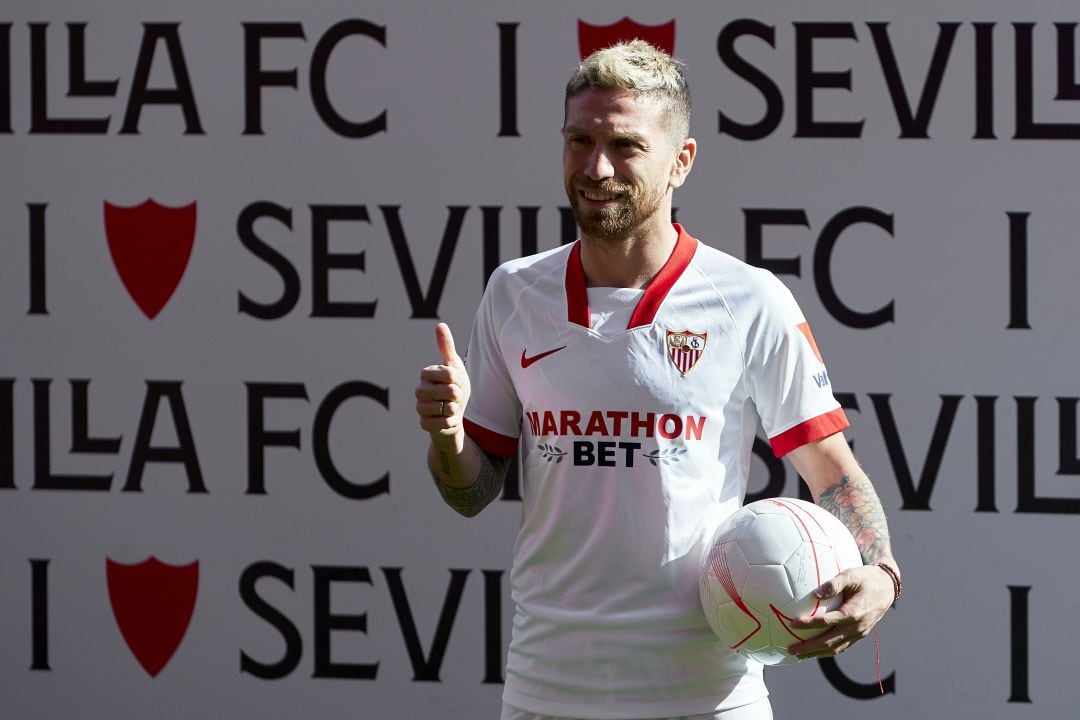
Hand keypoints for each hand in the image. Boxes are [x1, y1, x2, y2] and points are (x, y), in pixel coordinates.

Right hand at [415, 323, 470, 438]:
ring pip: (448, 408)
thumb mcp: (454, 367)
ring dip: (456, 409)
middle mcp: (419, 390)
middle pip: (451, 391)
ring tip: (450, 408)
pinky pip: (444, 422)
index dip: (459, 379)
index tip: (455, 382)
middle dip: (458, 396)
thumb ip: (446, 347)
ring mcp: (420, 408)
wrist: (453, 416)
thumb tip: (440, 324)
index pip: (450, 373)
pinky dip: (451, 422)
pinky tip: (447, 419)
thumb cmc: (454, 389)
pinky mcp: (424, 424)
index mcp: (426, 374)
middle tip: (454, 397)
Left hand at [786, 564, 895, 659]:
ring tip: (799, 655)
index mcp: (853, 613)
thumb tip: (815, 594)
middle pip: (829, 642)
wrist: (887, 587)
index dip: (809, 624)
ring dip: (816, 653)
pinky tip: (816, 651)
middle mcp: (856, 627)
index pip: (826, 622)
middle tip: (791, 649)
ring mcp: (859, 633)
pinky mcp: (860, 634)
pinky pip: (843, 646)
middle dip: (809, 648)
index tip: (792, 623)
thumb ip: (834, 584)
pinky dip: (828, 651)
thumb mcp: (851, 575)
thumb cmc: (866, 578)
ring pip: (836, 648)